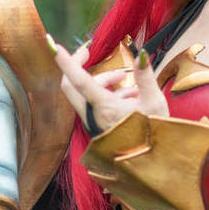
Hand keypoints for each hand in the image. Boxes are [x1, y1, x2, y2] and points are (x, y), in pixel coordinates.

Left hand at [49, 40, 168, 132]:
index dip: (66, 61)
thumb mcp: (155, 102)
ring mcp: (93, 123)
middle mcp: (93, 116)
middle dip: (81, 67)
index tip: (53, 44)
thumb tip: (140, 53)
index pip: (78, 80)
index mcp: (104, 107)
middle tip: (89, 53)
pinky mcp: (98, 128)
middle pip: (72, 86)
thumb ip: (145, 75)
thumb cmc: (155, 135)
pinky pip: (95, 105)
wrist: (153, 165)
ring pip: (85, 94)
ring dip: (102, 82)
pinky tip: (131, 97)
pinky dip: (108, 95)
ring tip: (128, 81)